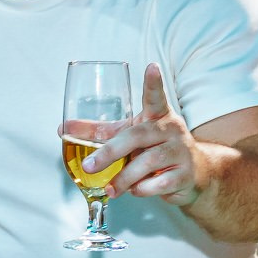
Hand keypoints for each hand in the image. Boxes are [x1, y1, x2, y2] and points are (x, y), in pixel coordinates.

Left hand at [80, 65, 202, 206]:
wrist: (194, 173)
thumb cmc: (155, 148)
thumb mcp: (129, 135)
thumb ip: (99, 132)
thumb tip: (63, 128)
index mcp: (157, 115)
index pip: (155, 96)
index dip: (153, 83)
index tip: (151, 67)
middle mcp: (170, 129)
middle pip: (137, 135)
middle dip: (110, 152)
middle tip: (89, 166)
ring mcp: (180, 151)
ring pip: (147, 162)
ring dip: (124, 178)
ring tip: (111, 188)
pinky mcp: (185, 174)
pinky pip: (159, 183)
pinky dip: (141, 190)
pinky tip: (135, 190)